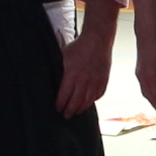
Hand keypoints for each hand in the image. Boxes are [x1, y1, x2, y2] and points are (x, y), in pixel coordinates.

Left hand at [56, 3, 116, 117]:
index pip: (64, 96)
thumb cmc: (79, 46)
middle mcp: (83, 81)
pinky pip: (98, 94)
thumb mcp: (63, 56)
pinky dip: (93, 100)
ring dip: (81, 108)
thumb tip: (52, 78)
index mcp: (71, 76)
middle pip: (76, 102)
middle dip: (69, 111)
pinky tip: (89, 102)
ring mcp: (95, 82)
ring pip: (88, 101)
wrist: (97, 40)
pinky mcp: (103, 80)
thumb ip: (59, 69)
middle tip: (66, 116)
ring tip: (76, 112)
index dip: (60, 105)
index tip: (57, 109)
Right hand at [134, 29, 155, 116]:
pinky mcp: (138, 70)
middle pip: (149, 96)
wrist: (147, 33)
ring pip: (145, 91)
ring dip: (151, 99)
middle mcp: (143, 77)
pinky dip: (148, 92)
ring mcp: (139, 73)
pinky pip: (143, 85)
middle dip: (155, 105)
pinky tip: (153, 92)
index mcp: (151, 77)